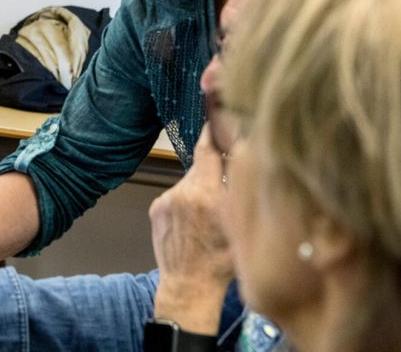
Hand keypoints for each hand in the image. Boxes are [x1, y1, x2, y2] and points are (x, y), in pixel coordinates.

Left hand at [148, 125, 233, 333]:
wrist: (188, 287)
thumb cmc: (223, 263)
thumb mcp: (243, 224)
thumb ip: (242, 191)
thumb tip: (245, 160)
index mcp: (208, 195)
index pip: (210, 150)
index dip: (214, 132)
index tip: (216, 115)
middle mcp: (184, 193)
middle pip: (202, 166)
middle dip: (215, 169)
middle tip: (227, 181)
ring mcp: (167, 200)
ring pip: (190, 181)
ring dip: (201, 188)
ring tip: (210, 214)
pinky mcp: (156, 207)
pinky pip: (177, 194)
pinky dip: (188, 200)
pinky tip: (195, 221)